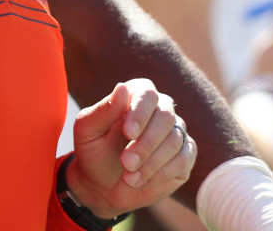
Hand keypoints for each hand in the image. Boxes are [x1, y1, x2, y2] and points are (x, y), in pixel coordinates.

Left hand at [65, 79, 194, 218]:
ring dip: (151, 162)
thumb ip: (103, 110)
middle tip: (126, 163)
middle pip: (165, 117)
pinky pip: (184, 159)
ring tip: (129, 176)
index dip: (140, 113)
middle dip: (145, 144)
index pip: (147, 93)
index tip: (128, 133)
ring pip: (175, 140)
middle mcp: (160, 108)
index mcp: (135, 95)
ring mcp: (175, 131)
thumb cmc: (93, 151)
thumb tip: (122, 87)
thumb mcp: (88, 131)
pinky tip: (142, 180)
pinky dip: (162, 173)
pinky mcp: (185, 155)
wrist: (102, 185)